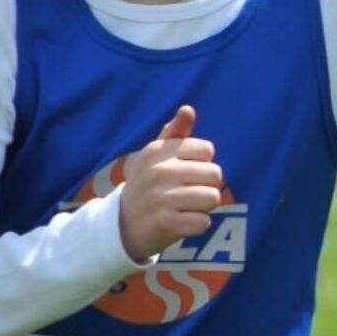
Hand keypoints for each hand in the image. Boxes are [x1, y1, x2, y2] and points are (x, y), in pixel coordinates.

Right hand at [117, 106, 224, 260]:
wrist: (121, 226)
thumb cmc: (148, 185)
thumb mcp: (155, 156)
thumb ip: (174, 132)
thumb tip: (187, 109)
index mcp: (158, 151)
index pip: (207, 150)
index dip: (201, 164)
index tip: (183, 173)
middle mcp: (159, 172)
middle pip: (215, 175)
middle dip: (206, 186)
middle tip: (184, 194)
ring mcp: (161, 198)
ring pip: (213, 198)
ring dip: (202, 207)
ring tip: (182, 208)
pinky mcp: (165, 224)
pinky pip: (204, 222)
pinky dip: (196, 225)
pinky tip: (179, 223)